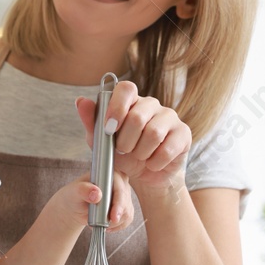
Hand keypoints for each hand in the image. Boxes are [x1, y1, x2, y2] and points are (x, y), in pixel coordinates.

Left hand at [51, 174, 134, 232]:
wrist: (75, 206)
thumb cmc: (74, 195)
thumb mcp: (75, 191)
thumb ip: (84, 190)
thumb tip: (97, 194)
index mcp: (109, 174)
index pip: (119, 188)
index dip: (119, 203)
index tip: (114, 217)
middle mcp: (120, 182)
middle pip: (125, 201)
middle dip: (117, 216)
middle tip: (106, 225)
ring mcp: (124, 195)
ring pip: (127, 212)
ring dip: (115, 222)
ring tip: (100, 223)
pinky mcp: (125, 207)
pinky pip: (127, 219)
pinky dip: (117, 226)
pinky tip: (107, 226)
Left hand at [77, 84, 191, 194]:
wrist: (145, 175)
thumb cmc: (122, 154)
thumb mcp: (101, 141)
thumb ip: (91, 122)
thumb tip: (80, 101)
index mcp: (130, 101)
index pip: (126, 89)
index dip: (116, 107)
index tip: (109, 129)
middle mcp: (151, 104)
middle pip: (138, 117)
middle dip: (126, 141)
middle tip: (124, 151)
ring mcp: (170, 117)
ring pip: (153, 133)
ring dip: (140, 153)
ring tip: (139, 157)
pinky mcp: (183, 133)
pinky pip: (168, 149)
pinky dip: (154, 162)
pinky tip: (152, 164)